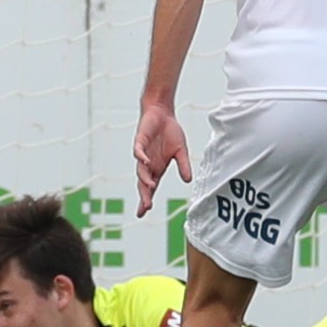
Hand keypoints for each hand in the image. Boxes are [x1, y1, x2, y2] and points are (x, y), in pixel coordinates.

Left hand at [131, 98, 193, 213]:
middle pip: (144, 183)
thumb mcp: (181, 151)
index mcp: (157, 168)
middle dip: (144, 195)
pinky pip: (139, 151)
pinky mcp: (140, 141)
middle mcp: (148, 164)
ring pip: (141, 170)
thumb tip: (188, 181)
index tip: (143, 213)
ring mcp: (143, 153)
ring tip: (150, 187)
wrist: (162, 113)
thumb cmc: (170, 132)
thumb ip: (183, 165)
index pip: (150, 188)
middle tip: (146, 208)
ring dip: (144, 179)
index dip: (146, 199)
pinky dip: (141, 157)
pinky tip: (145, 162)